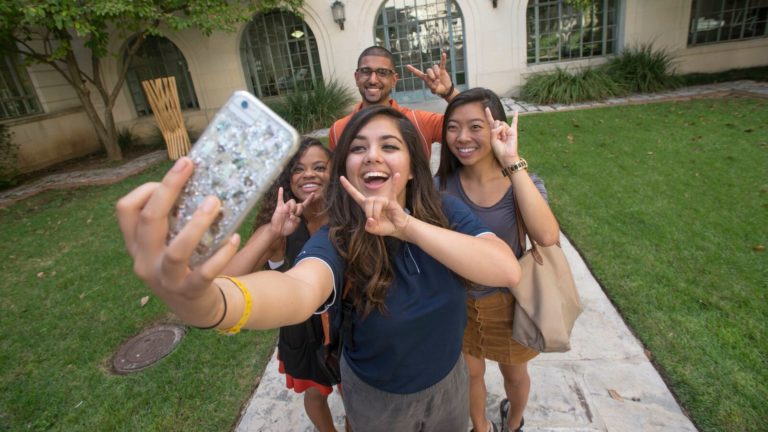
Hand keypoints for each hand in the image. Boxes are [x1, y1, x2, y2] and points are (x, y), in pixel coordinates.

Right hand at [116, 157, 239, 302]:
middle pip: (148, 220)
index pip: (126, 210)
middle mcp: (145, 261)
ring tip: (215, 202)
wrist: (197, 309)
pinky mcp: (189, 292)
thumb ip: (173, 219)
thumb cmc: (185, 266)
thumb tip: (195, 178)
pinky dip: (221, 254)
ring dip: (197, 224)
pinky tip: (234, 238)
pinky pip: (205, 272)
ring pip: (177, 250)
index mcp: (138, 245)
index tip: (175, 176)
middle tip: (188, 165)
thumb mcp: (168, 243)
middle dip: (168, 189)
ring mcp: (166, 279)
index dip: (146, 189)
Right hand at [269, 187, 313, 236]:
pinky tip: (281, 188)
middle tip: (293, 216)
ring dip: (292, 208)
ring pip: (292, 201)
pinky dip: (280, 194)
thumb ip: (297, 219)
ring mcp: (286, 207)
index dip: (309, 199)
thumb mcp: (296, 225)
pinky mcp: (280, 207)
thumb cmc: (287, 228)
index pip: (304, 204)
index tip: (313, 193)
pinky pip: (280, 199)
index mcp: (297, 212)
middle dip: (298, 210)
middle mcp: (292, 208)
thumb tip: (293, 214)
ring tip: (289, 214)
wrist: (278, 231)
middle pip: (299, 204)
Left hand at [339, 174, 410, 239]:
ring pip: (377, 202)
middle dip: (369, 212)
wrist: (397, 228)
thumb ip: (369, 227)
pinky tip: (397, 175)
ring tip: (380, 219)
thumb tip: (371, 220)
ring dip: (376, 212)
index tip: (341, 178)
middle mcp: (374, 200)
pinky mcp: (392, 201)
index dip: (348, 187)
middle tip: (374, 221)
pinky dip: (394, 182)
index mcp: (366, 206)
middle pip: (367, 201)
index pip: (355, 194)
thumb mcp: (374, 230)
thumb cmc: (385, 227)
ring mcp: (383, 200)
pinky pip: (392, 190)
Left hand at [406, 52, 452, 96]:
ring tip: (439, 79)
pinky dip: (443, 59)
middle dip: (432, 75)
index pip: (418, 73)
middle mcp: (430, 73)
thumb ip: (434, 87)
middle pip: (428, 70)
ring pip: (435, 67)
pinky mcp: (442, 70)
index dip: (413, 70)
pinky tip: (444, 54)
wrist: (445, 89)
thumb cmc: (438, 90)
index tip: (407, 65)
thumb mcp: (435, 90)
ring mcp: (436, 71)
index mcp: (426, 78)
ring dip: (437, 73)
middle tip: (436, 81)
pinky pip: (442, 63)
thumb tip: (436, 80)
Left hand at [486, 108, 520, 165]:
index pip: (491, 122)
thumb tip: (501, 125)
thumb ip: (494, 131)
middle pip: (496, 122)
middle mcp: (500, 130)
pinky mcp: (513, 131)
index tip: (486, 108)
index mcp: (494, 132)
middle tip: (498, 137)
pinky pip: (514, 123)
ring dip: (501, 130)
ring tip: (503, 138)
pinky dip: (515, 117)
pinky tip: (516, 111)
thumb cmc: (499, 150)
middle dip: (496, 128)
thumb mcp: (492, 140)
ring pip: (502, 124)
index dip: (489, 115)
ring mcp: (507, 130)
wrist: (506, 156)